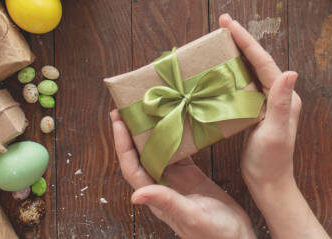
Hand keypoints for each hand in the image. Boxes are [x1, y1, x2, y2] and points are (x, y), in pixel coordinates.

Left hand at [110, 110, 254, 238]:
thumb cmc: (214, 235)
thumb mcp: (191, 216)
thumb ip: (166, 203)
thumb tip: (134, 196)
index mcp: (157, 196)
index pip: (131, 167)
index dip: (122, 144)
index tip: (117, 120)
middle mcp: (162, 186)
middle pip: (139, 155)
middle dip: (131, 132)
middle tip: (127, 106)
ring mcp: (177, 181)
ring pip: (158, 151)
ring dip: (151, 131)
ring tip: (148, 109)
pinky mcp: (192, 176)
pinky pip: (179, 152)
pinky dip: (176, 136)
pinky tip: (178, 121)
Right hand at [219, 15, 327, 238]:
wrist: (269, 183)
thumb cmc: (272, 161)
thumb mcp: (276, 132)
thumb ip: (281, 103)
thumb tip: (291, 72)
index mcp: (284, 96)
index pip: (263, 61)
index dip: (246, 40)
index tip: (228, 23)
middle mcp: (279, 94)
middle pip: (257, 60)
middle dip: (240, 39)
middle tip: (222, 22)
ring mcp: (268, 102)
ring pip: (250, 69)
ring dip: (236, 52)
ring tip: (220, 38)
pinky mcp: (257, 110)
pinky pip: (244, 83)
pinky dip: (232, 71)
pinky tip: (220, 69)